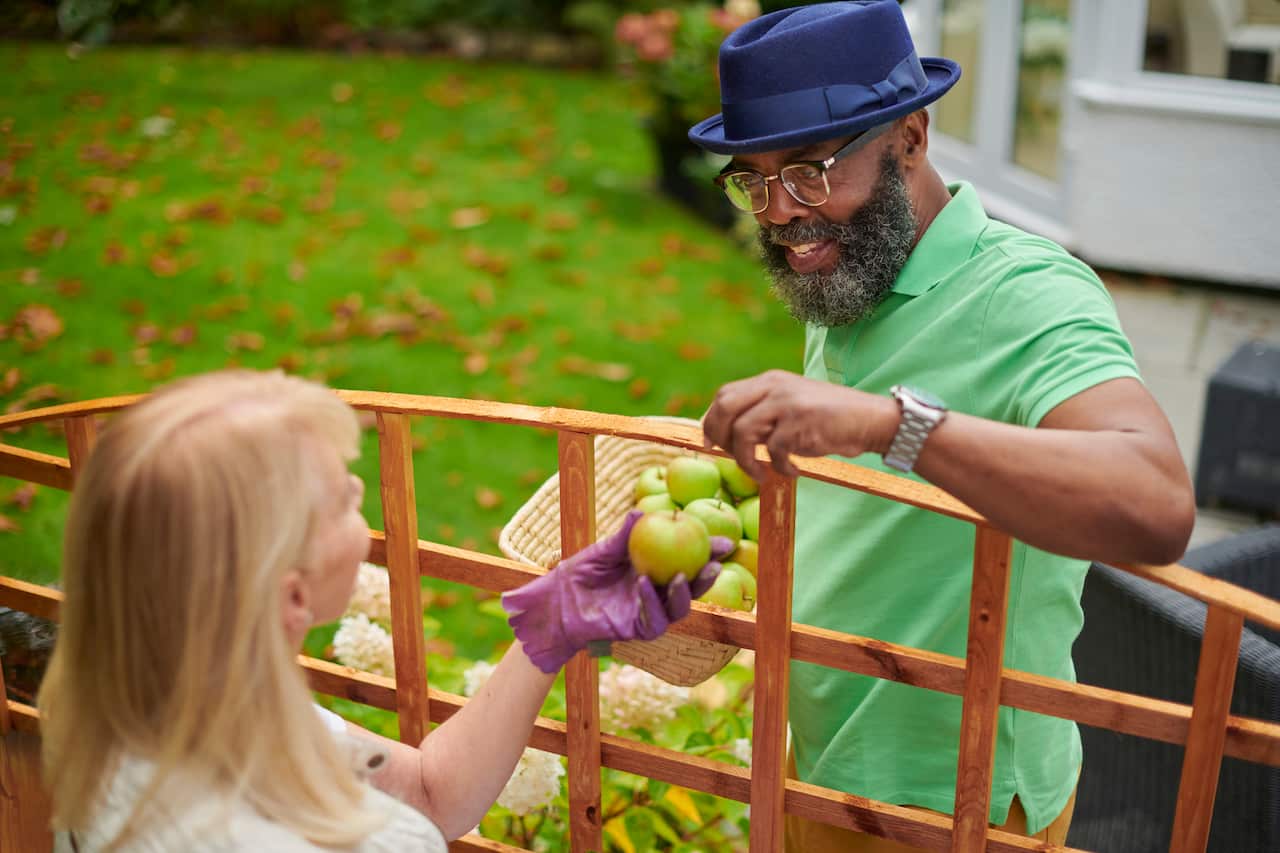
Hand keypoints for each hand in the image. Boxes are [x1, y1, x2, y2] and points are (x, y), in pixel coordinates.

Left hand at [502, 511, 734, 673]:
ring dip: (683, 593)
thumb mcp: (604, 549)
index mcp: (656, 569)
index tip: (725, 542)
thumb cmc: (581, 572)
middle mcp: (658, 592)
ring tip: (681, 575)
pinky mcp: (636, 629)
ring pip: (678, 609)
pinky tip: (646, 584)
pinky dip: (651, 602)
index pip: (689, 561)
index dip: (709, 554)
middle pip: (692, 588)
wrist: (558, 601)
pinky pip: (653, 620)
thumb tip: (642, 512)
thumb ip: (624, 535)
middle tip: (715, 563)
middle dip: (707, 577)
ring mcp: (649, 612)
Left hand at [701, 370, 899, 479]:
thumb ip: (763, 415)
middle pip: (725, 407)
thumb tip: (727, 437)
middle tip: (728, 458)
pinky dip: (780, 467)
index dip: (711, 421)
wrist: (870, 419)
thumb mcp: (790, 408)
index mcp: (769, 381)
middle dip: (718, 437)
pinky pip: (773, 450)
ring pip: (742, 431)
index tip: (711, 445)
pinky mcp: (801, 422)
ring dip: (745, 460)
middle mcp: (774, 386)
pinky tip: (793, 471)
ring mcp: (787, 402)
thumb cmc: (828, 420)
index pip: (724, 395)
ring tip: (759, 473)